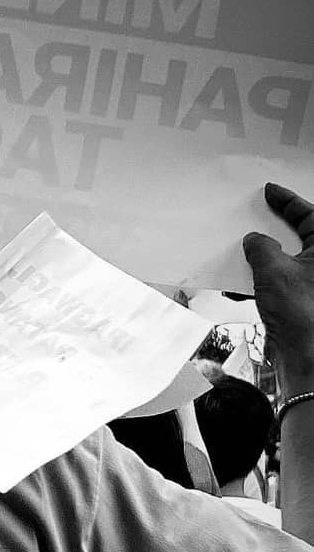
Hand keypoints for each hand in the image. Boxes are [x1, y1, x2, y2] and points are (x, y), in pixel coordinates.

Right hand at [243, 184, 313, 392]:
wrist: (308, 359)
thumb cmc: (305, 316)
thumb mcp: (274, 270)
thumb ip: (261, 247)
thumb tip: (255, 240)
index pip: (309, 215)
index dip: (287, 201)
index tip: (270, 192)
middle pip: (301, 237)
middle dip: (274, 231)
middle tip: (257, 220)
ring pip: (289, 262)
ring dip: (264, 261)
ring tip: (245, 260)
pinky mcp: (305, 302)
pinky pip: (283, 283)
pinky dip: (264, 283)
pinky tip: (244, 288)